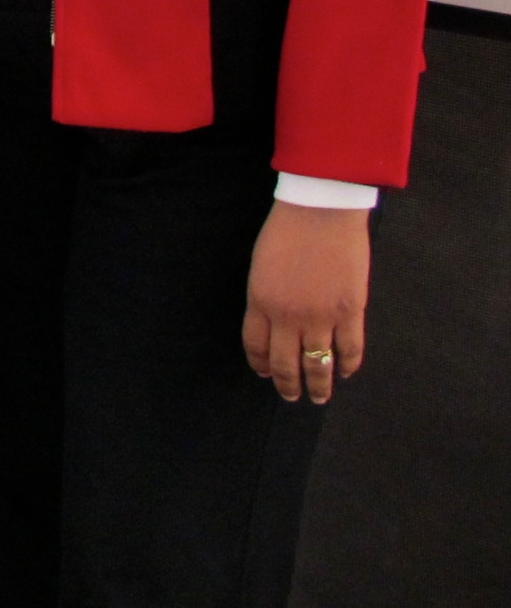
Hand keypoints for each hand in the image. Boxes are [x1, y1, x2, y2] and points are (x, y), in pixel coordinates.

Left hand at [242, 200, 370, 403]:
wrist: (319, 210)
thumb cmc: (285, 230)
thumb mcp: (261, 265)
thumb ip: (265, 297)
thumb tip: (273, 323)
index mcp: (260, 301)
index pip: (256, 347)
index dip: (261, 365)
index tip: (265, 374)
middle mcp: (287, 316)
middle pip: (285, 364)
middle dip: (288, 385)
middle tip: (292, 397)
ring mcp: (321, 317)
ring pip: (318, 365)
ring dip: (319, 386)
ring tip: (319, 397)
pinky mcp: (350, 313)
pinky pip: (350, 350)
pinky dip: (348, 366)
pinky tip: (346, 372)